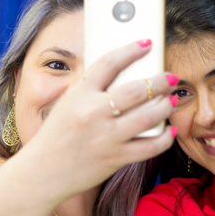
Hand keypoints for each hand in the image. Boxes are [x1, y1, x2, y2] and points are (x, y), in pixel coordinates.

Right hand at [14, 40, 176, 198]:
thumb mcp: (68, 103)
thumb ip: (92, 90)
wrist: (42, 171)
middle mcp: (93, 113)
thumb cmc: (56, 135)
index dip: (131, 50)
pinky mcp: (116, 158)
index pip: (109, 63)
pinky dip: (165, 138)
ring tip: (172, 100)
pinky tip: (170, 130)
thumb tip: (124, 75)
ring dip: (166, 105)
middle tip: (170, 78)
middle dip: (160, 81)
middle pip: (137, 89)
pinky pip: (150, 147)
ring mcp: (106, 137)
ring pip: (149, 116)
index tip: (147, 44)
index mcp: (79, 94)